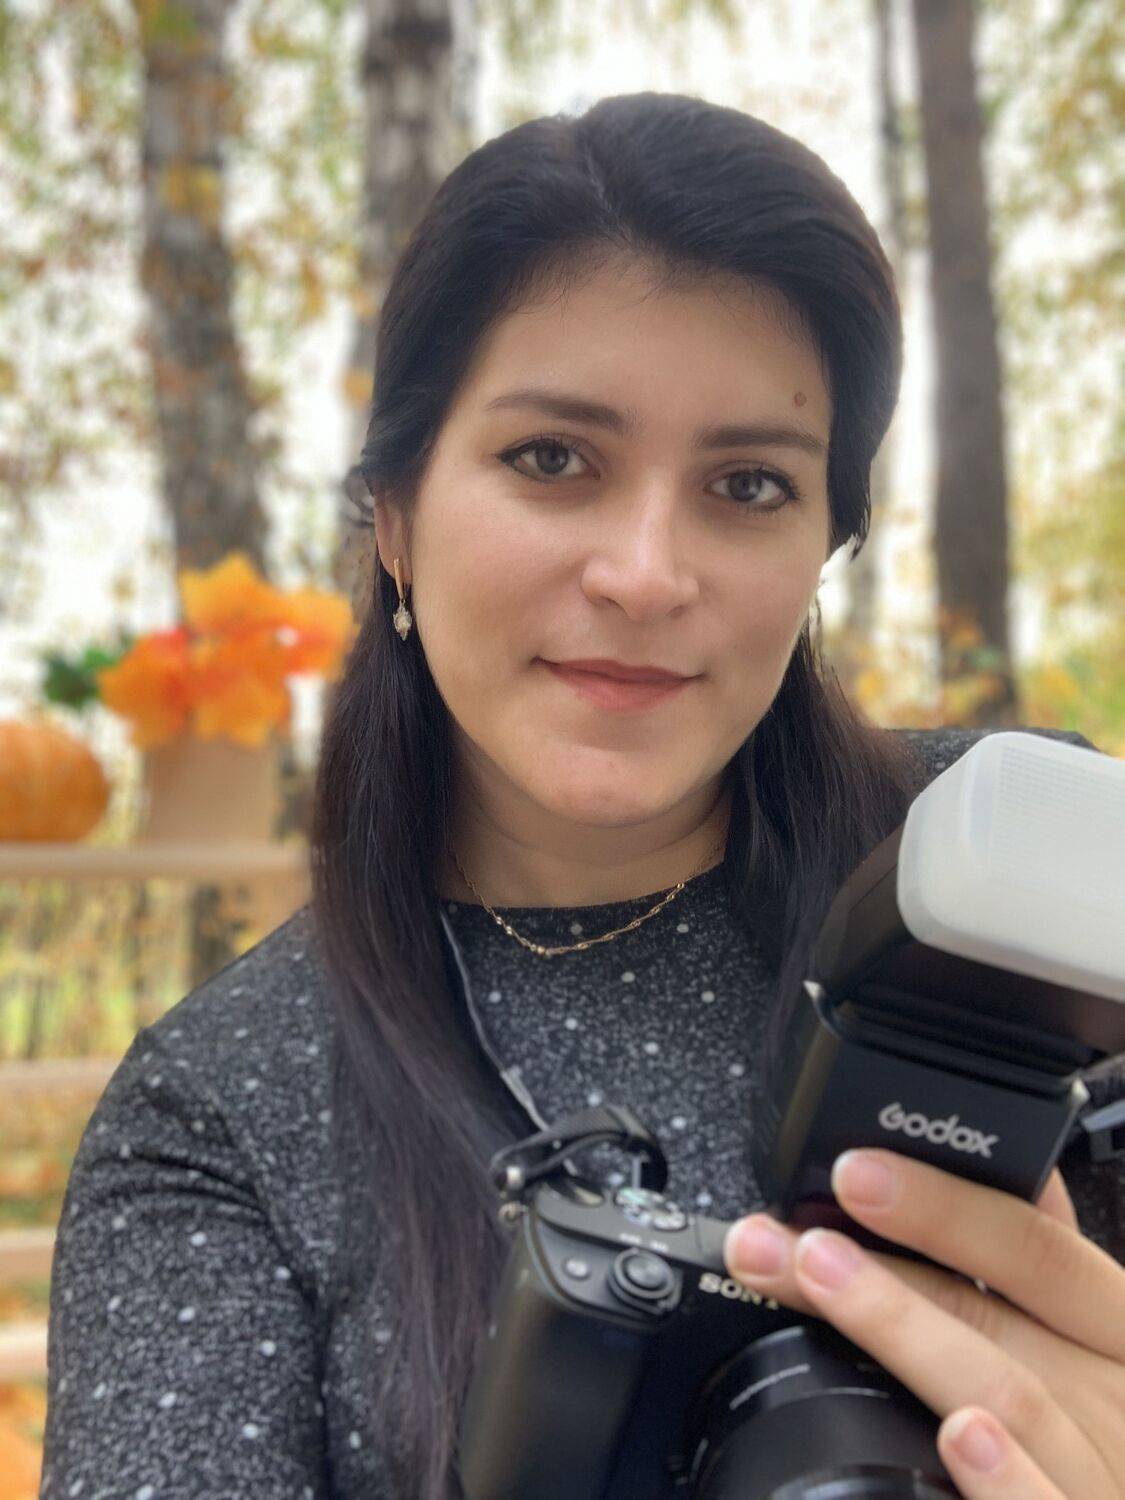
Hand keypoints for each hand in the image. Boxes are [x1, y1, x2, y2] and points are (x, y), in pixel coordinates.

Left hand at [722, 1151, 1124, 1496]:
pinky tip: (958, 1436)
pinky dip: (1003, 1475)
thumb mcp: (1095, 1332)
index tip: (852, 1171)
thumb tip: (971, 1163)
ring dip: (902, 1334)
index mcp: (1113, 1328)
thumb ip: (1037, 1259)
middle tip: (795, 1241)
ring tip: (824, 1287)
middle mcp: (1114, 1397)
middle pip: (991, 1315)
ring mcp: (1100, 1474)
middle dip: (881, 1269)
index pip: (1032, 1245)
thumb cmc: (1107, 1429)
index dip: (941, 1205)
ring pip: (1004, 1395)